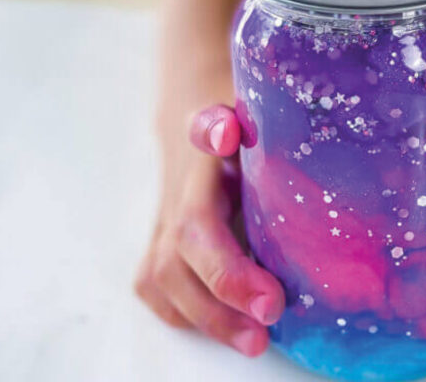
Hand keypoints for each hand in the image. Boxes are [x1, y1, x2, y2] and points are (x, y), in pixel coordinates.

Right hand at [135, 103, 281, 356]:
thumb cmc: (243, 93)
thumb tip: (248, 138)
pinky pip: (154, 280)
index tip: (270, 303)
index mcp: (201, 158)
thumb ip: (262, 122)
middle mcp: (175, 191)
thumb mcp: (260, 97)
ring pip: (160, 277)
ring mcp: (164, 212)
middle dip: (218, 309)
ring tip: (253, 340)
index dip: (226, 271)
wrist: (198, 84)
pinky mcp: (164, 229)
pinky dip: (184, 311)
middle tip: (265, 333)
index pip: (197, 226)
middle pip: (174, 263)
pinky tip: (222, 325)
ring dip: (206, 318)